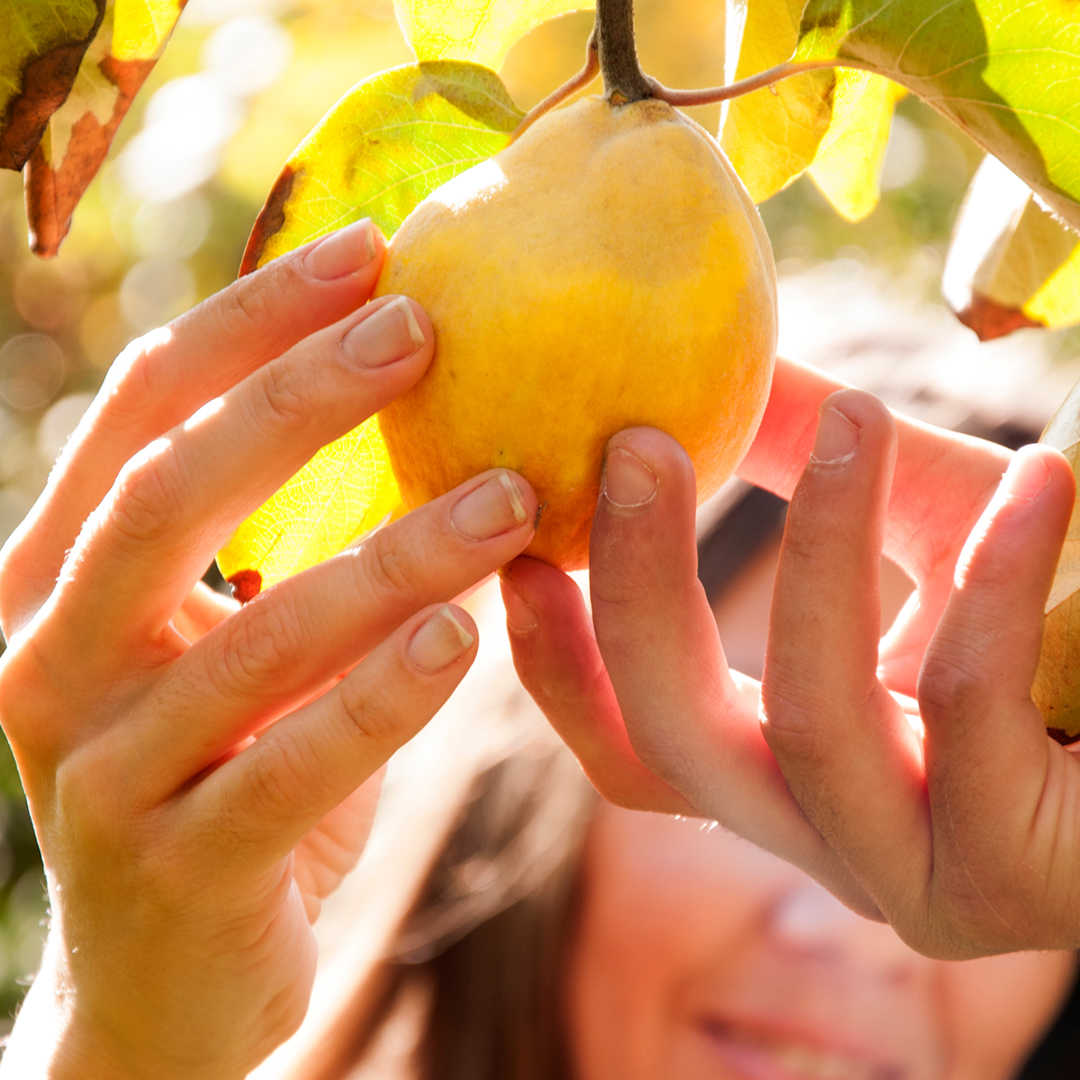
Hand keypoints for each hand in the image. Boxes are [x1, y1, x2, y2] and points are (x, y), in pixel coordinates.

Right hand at [0, 220, 536, 1078]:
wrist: (164, 981)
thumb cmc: (223, 776)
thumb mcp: (225, 647)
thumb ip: (278, 543)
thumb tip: (417, 407)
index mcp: (54, 579)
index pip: (140, 411)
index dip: (251, 319)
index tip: (370, 250)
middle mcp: (48, 659)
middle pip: (171, 491)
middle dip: (301, 397)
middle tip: (426, 329)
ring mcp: (99, 771)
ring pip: (252, 632)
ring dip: (391, 551)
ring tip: (508, 494)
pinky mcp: (175, 869)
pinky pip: (292, 765)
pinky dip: (384, 693)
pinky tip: (467, 632)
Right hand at [500, 358, 1078, 957]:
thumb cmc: (1062, 600)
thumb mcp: (913, 513)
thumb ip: (801, 453)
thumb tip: (699, 365)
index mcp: (783, 777)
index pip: (631, 746)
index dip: (559, 662)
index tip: (518, 549)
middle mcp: (822, 842)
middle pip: (670, 743)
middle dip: (639, 589)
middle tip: (639, 447)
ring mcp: (914, 878)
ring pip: (803, 728)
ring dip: (819, 556)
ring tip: (859, 419)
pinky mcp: (1012, 874)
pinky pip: (960, 710)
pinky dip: (985, 580)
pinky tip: (1039, 480)